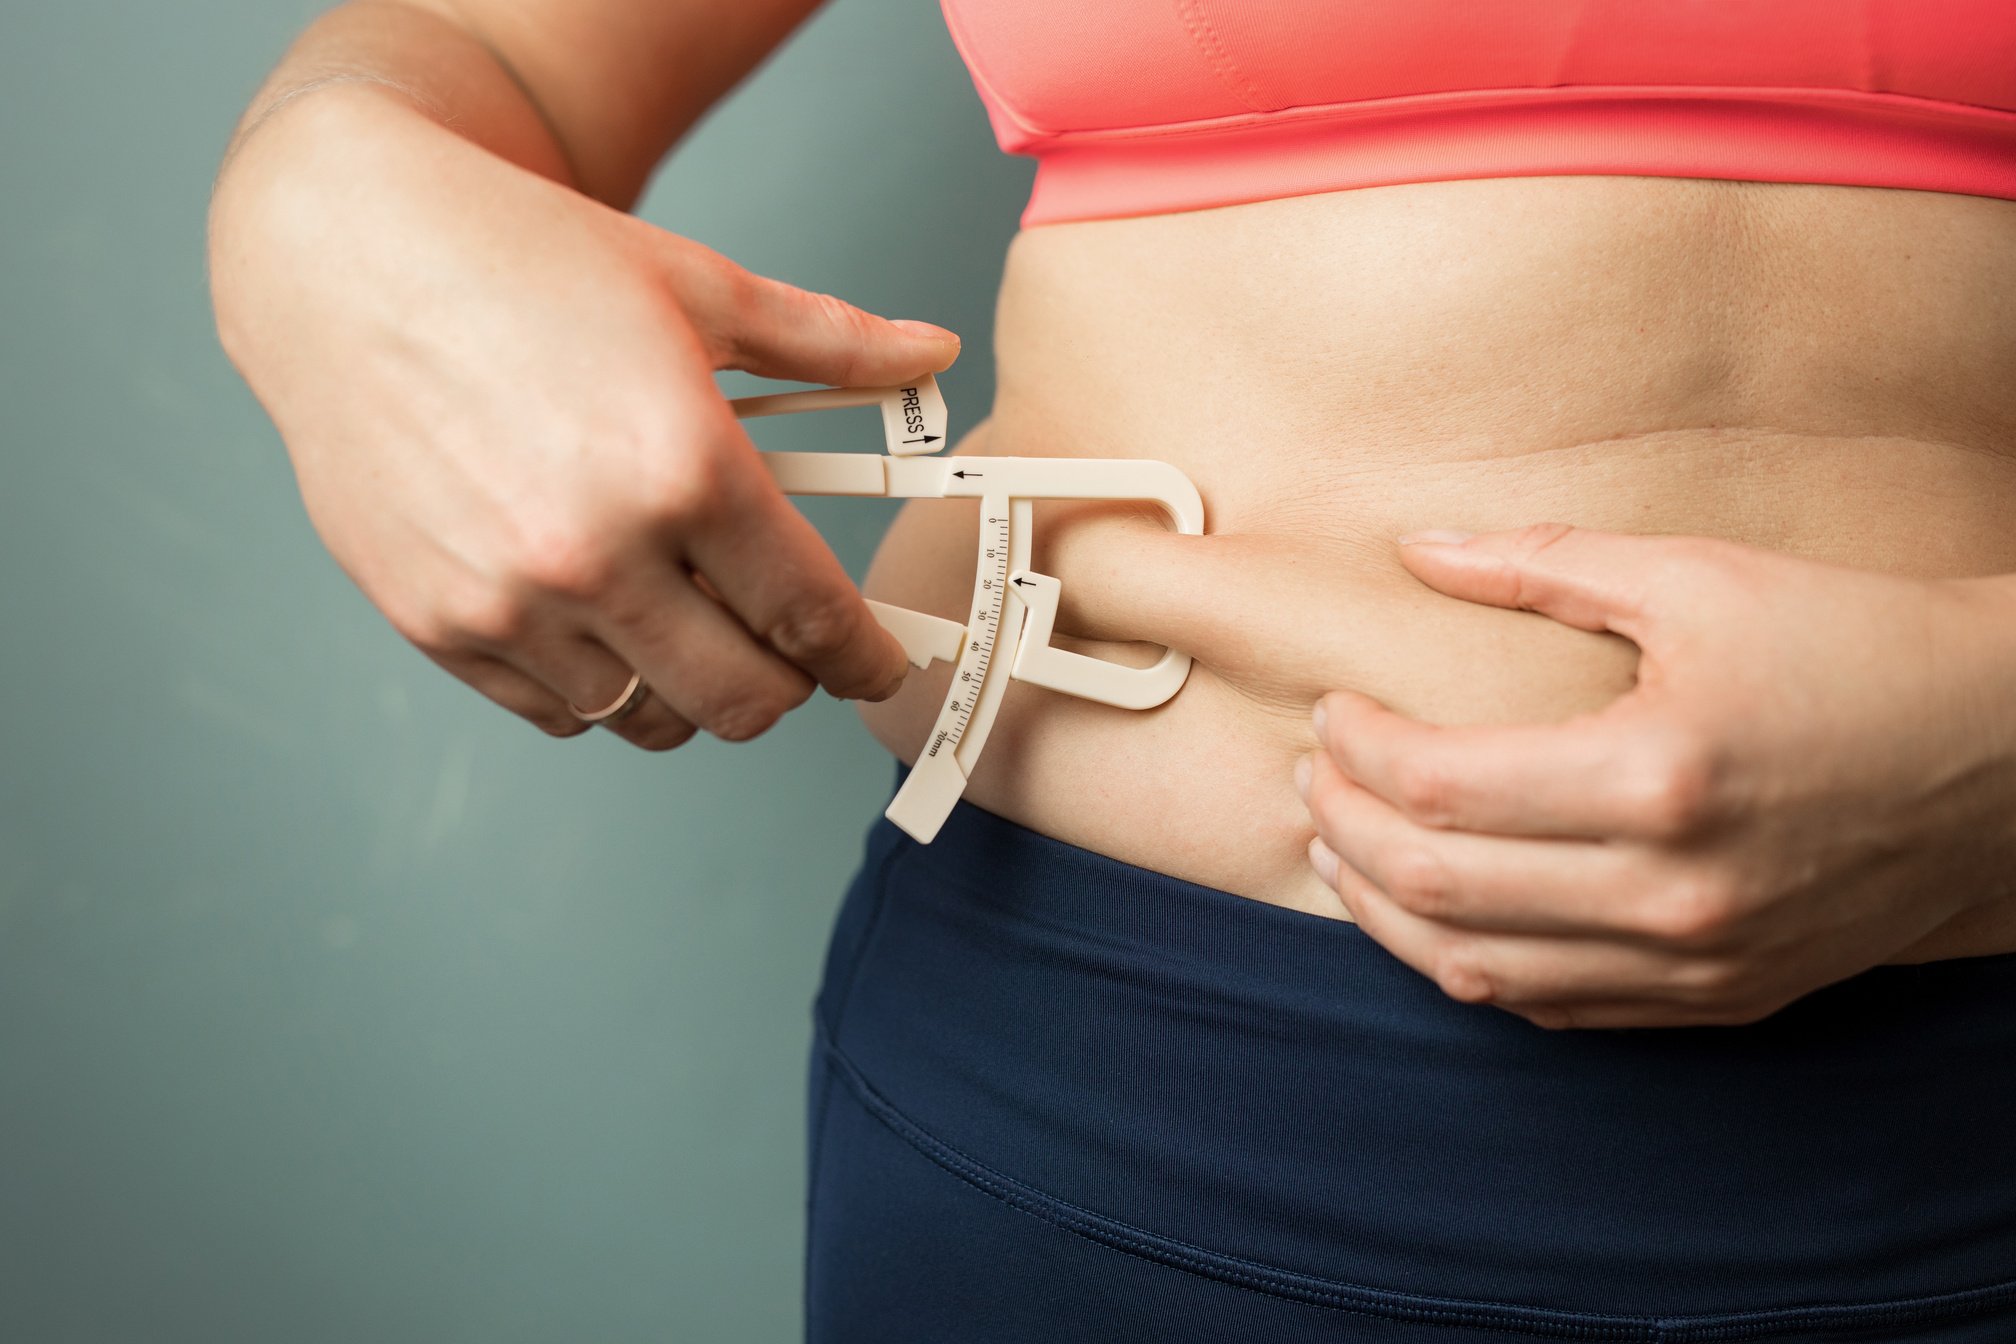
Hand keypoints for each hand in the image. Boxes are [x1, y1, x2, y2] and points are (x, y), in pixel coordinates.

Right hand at [210, 86, 958, 748]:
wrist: (343, 251)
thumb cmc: (522, 260)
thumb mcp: (698, 285)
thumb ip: (830, 339)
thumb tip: (932, 351)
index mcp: (683, 467)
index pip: (813, 620)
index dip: (866, 661)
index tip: (879, 668)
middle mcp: (597, 551)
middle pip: (744, 701)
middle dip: (789, 685)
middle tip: (790, 648)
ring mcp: (509, 600)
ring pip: (651, 719)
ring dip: (693, 689)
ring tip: (694, 623)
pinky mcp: (438, 623)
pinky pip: (559, 711)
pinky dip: (602, 688)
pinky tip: (607, 621)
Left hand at [1294, 523, 2015, 1029]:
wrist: (2004, 757)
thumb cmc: (1853, 646)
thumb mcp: (1698, 578)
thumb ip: (1541, 565)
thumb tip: (1419, 548)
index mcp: (1657, 776)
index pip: (1436, 786)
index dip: (1356, 748)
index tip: (1333, 710)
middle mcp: (1669, 891)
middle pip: (1434, 886)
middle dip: (1344, 828)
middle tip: (1316, 776)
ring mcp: (1693, 964)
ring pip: (1475, 970)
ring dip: (1383, 912)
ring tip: (1342, 848)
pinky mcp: (1715, 1001)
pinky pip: (1550, 1009)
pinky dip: (1468, 963)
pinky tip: (1434, 910)